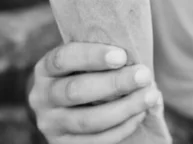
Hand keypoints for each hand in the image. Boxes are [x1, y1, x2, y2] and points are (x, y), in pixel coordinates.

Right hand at [28, 42, 160, 143]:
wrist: (71, 107)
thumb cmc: (89, 74)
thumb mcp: (89, 62)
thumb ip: (108, 59)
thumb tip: (142, 72)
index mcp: (46, 68)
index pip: (63, 58)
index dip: (93, 56)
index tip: (122, 56)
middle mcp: (42, 96)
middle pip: (76, 90)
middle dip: (114, 83)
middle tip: (144, 76)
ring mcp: (51, 124)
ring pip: (87, 120)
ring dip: (124, 108)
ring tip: (150, 96)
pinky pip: (95, 141)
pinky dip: (121, 128)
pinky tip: (139, 114)